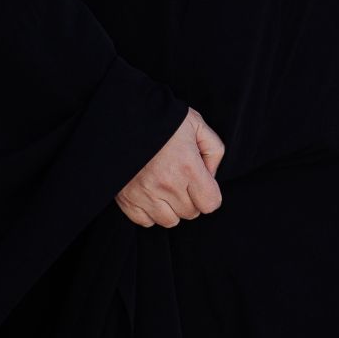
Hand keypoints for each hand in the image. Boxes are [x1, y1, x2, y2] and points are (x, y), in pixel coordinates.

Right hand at [115, 108, 224, 227]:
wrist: (124, 116)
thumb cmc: (163, 119)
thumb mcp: (197, 124)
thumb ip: (214, 150)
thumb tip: (211, 176)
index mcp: (188, 166)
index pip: (210, 203)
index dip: (210, 194)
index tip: (203, 183)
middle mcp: (167, 185)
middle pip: (191, 212)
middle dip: (191, 198)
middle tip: (182, 179)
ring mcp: (145, 194)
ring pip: (170, 221)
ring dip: (172, 208)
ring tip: (166, 187)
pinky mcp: (127, 199)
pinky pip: (145, 221)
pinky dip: (150, 212)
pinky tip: (151, 193)